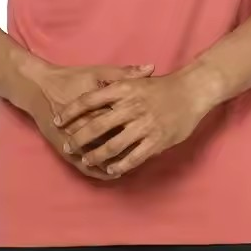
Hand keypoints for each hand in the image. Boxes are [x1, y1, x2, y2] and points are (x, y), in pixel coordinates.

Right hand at [14, 58, 154, 180]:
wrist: (38, 88)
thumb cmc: (71, 78)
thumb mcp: (98, 72)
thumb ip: (125, 73)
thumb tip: (151, 69)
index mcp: (96, 107)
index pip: (123, 122)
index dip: (141, 128)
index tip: (159, 130)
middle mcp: (84, 127)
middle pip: (112, 143)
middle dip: (131, 148)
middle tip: (150, 151)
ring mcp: (72, 141)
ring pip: (98, 159)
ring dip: (115, 164)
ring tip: (133, 166)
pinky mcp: (63, 149)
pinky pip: (83, 167)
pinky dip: (98, 172)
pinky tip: (111, 174)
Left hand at [54, 68, 215, 177]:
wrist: (193, 90)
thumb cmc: (163, 86)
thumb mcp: (137, 80)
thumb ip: (117, 83)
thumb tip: (95, 90)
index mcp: (124, 89)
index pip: (89, 99)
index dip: (71, 110)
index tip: (58, 119)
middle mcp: (131, 106)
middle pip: (96, 125)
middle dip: (78, 137)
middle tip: (67, 145)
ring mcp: (144, 125)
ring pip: (112, 145)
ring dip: (96, 155)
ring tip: (85, 160)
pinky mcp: (156, 140)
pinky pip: (134, 157)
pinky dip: (120, 165)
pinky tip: (111, 170)